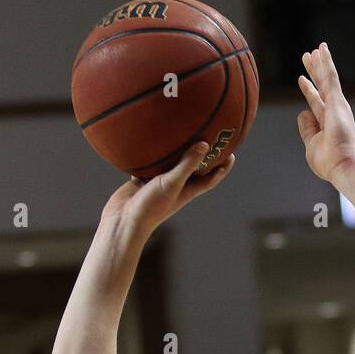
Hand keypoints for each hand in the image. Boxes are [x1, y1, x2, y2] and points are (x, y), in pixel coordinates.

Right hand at [100, 144, 234, 239]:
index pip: (210, 179)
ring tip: (181, 133)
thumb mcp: (171, 183)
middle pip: (192, 169)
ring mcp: (158, 184)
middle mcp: (175, 187)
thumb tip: (205, 144)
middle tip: (208, 136)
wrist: (123, 220)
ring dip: (176, 153)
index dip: (222, 168)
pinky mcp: (142, 181)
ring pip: (170, 165)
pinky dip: (152, 154)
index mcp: (187, 191)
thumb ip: (187, 164)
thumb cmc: (151, 206)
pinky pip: (150, 164)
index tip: (231, 154)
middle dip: (200, 156)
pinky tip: (151, 139)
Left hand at [297, 42, 354, 185]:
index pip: (316, 101)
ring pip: (325, 78)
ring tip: (315, 48)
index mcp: (327, 122)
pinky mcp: (337, 100)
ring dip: (320, 62)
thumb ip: (307, 128)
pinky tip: (322, 50)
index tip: (302, 78)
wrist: (342, 165)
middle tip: (308, 56)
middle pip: (321, 86)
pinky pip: (330, 76)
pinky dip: (326, 62)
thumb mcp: (311, 144)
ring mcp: (336, 105)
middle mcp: (333, 111)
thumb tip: (302, 112)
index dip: (308, 89)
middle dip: (314, 71)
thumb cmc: (328, 161)